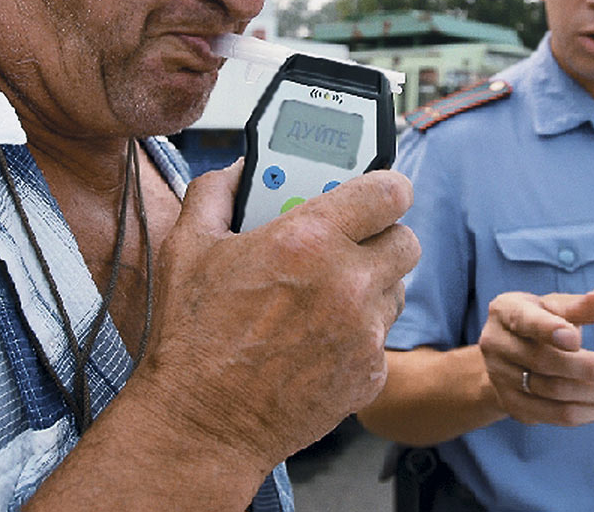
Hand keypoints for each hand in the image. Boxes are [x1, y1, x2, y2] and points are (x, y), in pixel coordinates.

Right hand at [129, 161, 417, 472]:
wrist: (201, 424)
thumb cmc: (191, 337)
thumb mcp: (186, 247)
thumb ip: (215, 192)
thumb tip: (241, 170)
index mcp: (308, 240)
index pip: (389, 190)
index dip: (386, 186)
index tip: (376, 192)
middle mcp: (347, 283)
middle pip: (406, 239)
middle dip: (381, 236)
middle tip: (348, 243)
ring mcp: (364, 332)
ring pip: (397, 289)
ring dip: (372, 284)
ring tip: (326, 293)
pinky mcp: (370, 374)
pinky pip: (381, 338)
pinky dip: (359, 334)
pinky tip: (318, 339)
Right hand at [478, 286, 593, 426]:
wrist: (507, 355)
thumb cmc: (539, 321)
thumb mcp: (554, 307)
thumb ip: (582, 305)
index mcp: (505, 310)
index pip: (526, 321)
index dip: (549, 330)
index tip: (577, 339)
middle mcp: (495, 344)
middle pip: (545, 361)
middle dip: (591, 368)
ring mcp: (500, 377)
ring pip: (551, 391)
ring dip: (593, 393)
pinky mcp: (511, 404)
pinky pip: (550, 414)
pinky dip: (582, 413)